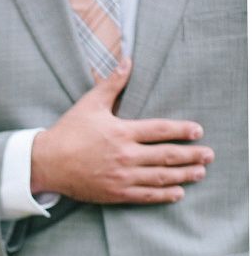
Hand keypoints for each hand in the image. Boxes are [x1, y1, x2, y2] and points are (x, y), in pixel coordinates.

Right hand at [30, 58, 214, 204]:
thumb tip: (128, 60)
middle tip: (209, 155)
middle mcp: (125, 155)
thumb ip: (112, 84)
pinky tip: (177, 193)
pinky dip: (163, 194)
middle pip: (167, 156)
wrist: (47, 163)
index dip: (182, 130)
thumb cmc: (67, 132)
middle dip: (192, 155)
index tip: (197, 131)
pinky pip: (145, 195)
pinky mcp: (114, 193)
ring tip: (199, 173)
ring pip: (160, 177)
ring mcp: (121, 176)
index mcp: (122, 132)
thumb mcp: (90, 104)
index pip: (161, 130)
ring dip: (183, 175)